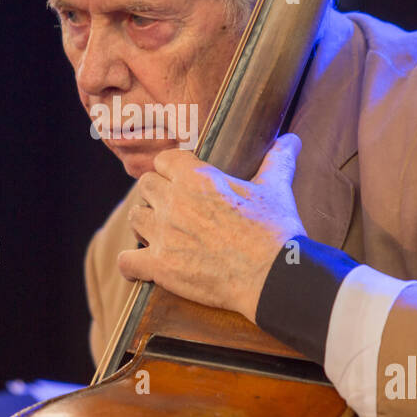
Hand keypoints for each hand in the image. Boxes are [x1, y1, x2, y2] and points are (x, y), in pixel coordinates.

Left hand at [117, 133, 306, 322]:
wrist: (273, 277)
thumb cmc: (275, 230)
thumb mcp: (276, 189)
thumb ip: (277, 160)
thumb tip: (291, 139)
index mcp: (197, 177)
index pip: (164, 160)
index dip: (172, 169)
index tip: (180, 179)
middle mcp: (174, 201)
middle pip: (145, 186)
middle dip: (156, 195)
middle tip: (172, 208)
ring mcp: (164, 235)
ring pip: (134, 218)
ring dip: (145, 225)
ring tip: (160, 234)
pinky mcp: (161, 267)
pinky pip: (126, 261)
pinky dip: (131, 264)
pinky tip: (140, 267)